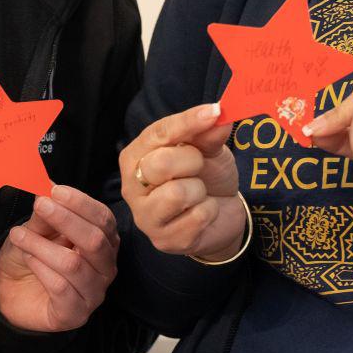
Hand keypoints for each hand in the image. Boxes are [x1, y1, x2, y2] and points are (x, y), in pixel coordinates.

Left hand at [0, 186, 120, 331]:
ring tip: (19, 236)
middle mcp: (105, 268)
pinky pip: (61, 288)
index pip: (104, 219)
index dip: (81, 203)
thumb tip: (47, 188)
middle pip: (95, 241)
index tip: (55, 191)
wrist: (11, 293)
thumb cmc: (31, 257)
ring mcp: (93, 294)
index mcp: (104, 242)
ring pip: (73, 265)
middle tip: (40, 205)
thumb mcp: (36, 229)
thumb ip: (46, 213)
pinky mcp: (75, 315)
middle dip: (66, 220)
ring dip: (42, 246)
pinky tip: (28, 260)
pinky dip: (40, 269)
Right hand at [117, 103, 245, 260]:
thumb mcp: (207, 149)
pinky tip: (202, 213)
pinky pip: (196, 218)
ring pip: (177, 193)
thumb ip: (208, 133)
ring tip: (198, 193)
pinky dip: (209, 212)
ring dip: (199, 191)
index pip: (158, 133)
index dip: (188, 122)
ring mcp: (145, 216)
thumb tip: (218, 114)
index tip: (214, 112)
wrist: (221, 214)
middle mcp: (131, 186)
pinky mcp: (164, 240)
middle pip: (161, 164)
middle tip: (199, 167)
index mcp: (135, 156)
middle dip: (192, 162)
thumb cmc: (206, 176)